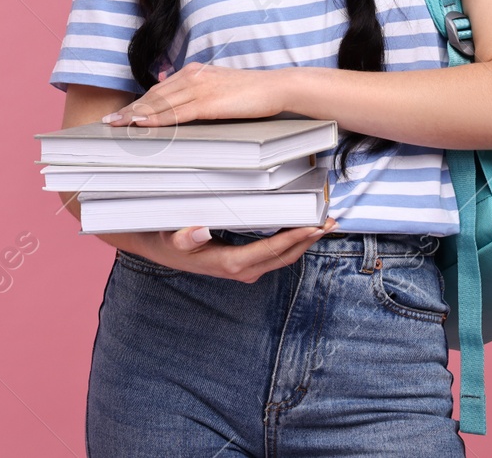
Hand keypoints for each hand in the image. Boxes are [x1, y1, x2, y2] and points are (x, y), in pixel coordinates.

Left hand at [100, 62, 285, 126]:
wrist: (276, 88)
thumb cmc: (250, 92)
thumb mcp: (218, 86)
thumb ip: (196, 91)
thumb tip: (172, 92)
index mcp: (193, 72)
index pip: (158, 91)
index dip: (138, 103)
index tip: (121, 114)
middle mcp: (192, 76)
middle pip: (154, 96)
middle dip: (130, 110)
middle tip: (109, 122)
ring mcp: (199, 88)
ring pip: (160, 104)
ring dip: (136, 115)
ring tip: (117, 125)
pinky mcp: (208, 101)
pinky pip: (177, 112)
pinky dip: (156, 119)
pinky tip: (142, 124)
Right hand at [130, 219, 338, 279]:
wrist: (160, 250)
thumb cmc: (167, 239)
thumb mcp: (171, 238)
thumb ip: (185, 237)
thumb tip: (201, 230)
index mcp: (229, 264)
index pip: (271, 251)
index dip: (294, 239)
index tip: (314, 227)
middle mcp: (243, 270)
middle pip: (284, 256)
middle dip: (308, 240)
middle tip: (330, 221)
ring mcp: (246, 269)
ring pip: (283, 257)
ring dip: (304, 241)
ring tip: (323, 223)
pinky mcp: (246, 263)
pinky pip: (276, 254)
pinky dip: (292, 241)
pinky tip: (302, 227)